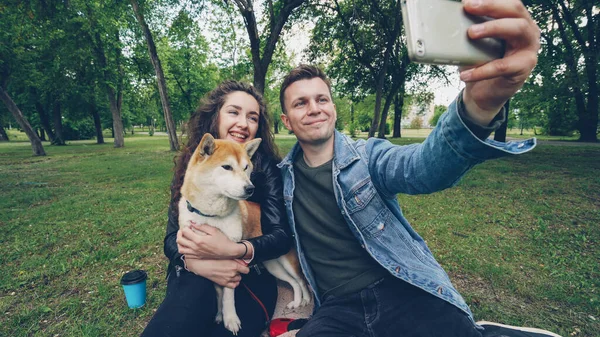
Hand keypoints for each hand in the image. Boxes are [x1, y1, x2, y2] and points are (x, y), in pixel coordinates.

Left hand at [177, 223, 244, 259]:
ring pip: (180, 249)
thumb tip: (192, 223)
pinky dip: (184, 249)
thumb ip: (202, 226)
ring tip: (183, 237)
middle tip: (184, 229)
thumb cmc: (222, 240)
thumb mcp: (213, 230)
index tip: (189, 224)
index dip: (185, 226)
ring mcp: (195, 253)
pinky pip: (186, 254)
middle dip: (179, 233)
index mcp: (199, 240)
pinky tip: (188, 245)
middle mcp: (195, 248)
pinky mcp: (198, 257)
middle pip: (180, 240)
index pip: (185, 232)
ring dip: (179, 242)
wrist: (228, 252)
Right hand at [184, 257, 248, 288]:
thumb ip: (236, 259)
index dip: (245, 268)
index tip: (243, 267)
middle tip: (234, 268)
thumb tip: (242, 261)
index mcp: (235, 265)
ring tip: (231, 273)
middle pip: (241, 274)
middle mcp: (233, 273)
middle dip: (239, 271)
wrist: (204, 265)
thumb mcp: (226, 256)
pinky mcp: (224, 283)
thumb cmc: (213, 259)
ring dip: (236, 277)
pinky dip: (234, 283)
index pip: (246, 270)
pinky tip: (231, 279)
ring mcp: (229, 279)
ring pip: (238, 280)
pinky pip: (234, 286)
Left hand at [460, 0, 539, 124]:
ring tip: (470, 33)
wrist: (484, 92)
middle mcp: (528, 30)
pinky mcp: (523, 68)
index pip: (507, 2)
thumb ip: (470, 27)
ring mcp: (529, 48)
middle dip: (491, 5)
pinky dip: (481, 70)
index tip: (467, 0)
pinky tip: (464, 74)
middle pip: (515, 9)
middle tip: (468, 8)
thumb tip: (448, 16)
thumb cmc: (481, 61)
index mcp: (516, 20)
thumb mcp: (474, 42)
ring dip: (493, 27)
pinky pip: (502, 66)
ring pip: (517, 29)